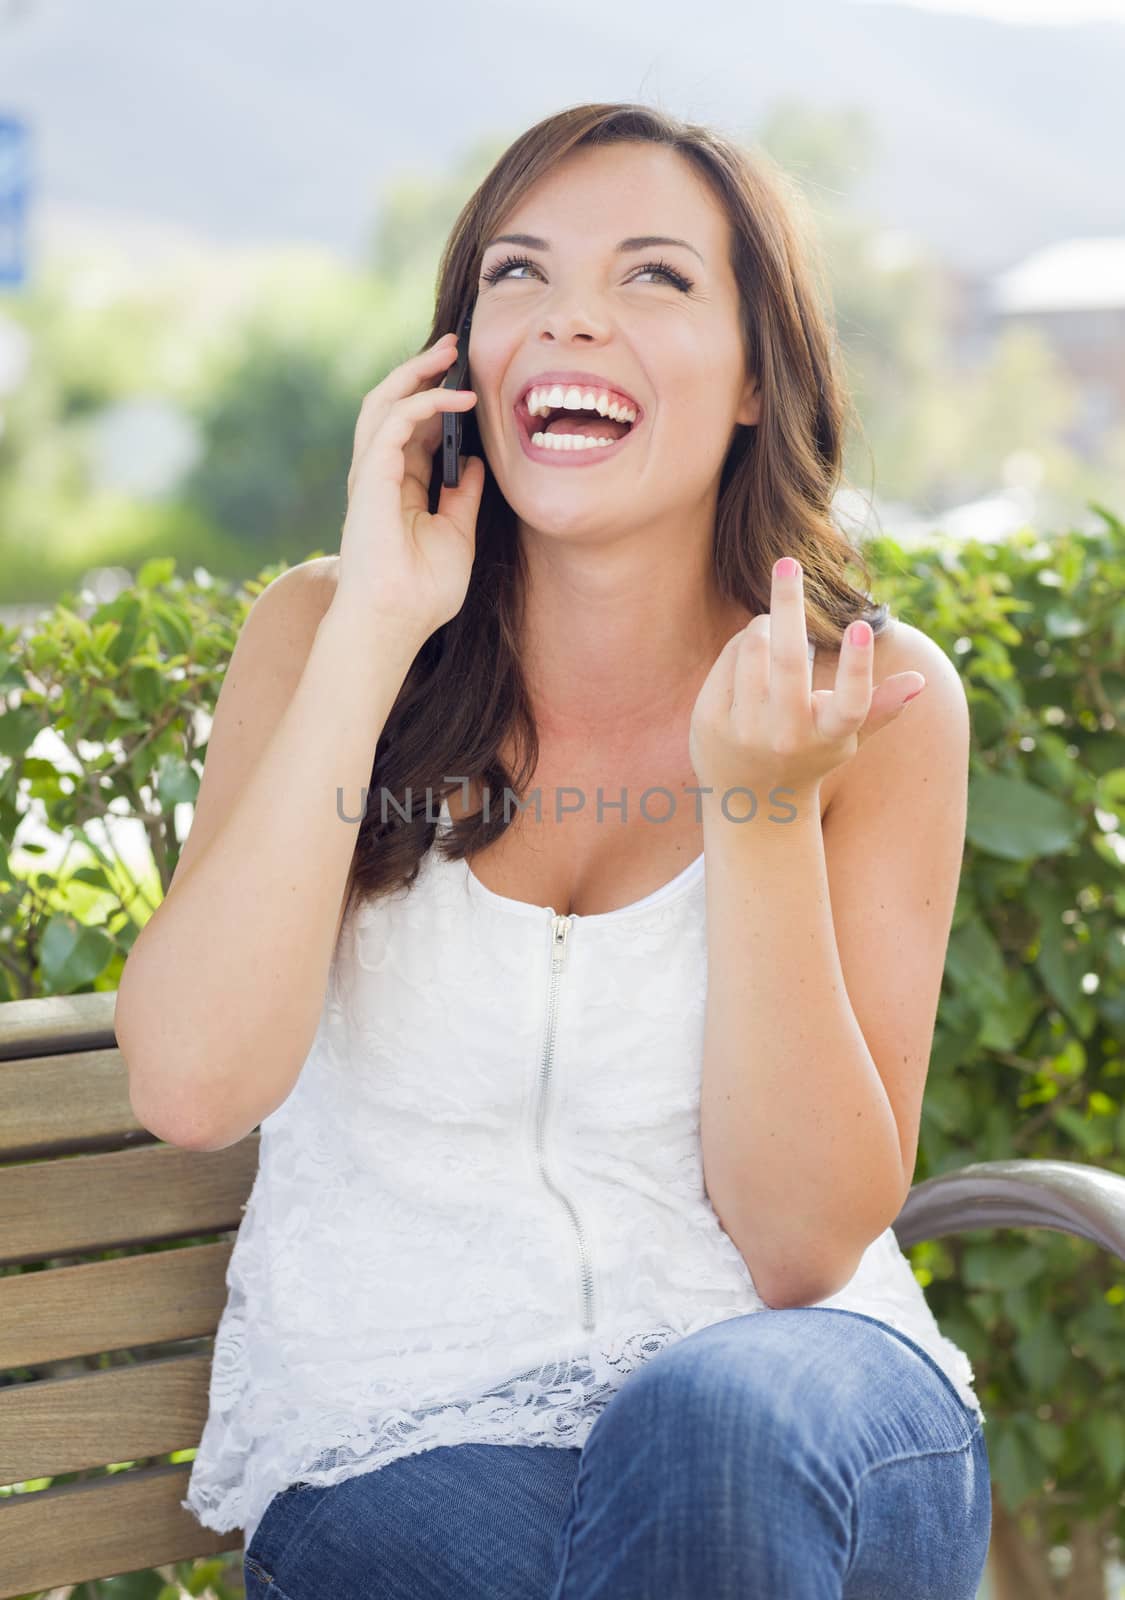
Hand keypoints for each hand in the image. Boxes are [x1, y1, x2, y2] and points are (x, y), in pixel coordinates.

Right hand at [334, 331, 484, 644]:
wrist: (396, 621)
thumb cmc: (422, 592)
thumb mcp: (457, 536)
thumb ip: (463, 498)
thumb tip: (477, 465)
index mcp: (398, 488)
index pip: (413, 430)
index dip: (438, 402)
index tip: (468, 382)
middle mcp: (379, 476)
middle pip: (393, 405)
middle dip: (421, 371)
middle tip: (454, 347)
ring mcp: (370, 475)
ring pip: (383, 403)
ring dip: (415, 372)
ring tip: (449, 352)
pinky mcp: (369, 478)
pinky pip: (391, 423)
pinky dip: (422, 403)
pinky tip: (456, 399)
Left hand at [688, 557, 925, 803]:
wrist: (750, 805)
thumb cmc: (808, 757)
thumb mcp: (845, 739)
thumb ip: (880, 709)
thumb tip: (921, 682)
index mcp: (829, 737)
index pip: (849, 703)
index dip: (856, 666)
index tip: (860, 628)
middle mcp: (786, 736)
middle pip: (788, 663)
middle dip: (788, 607)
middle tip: (789, 562)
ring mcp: (745, 729)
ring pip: (754, 648)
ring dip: (766, 624)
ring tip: (774, 626)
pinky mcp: (711, 720)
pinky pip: (730, 657)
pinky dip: (743, 643)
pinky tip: (751, 651)